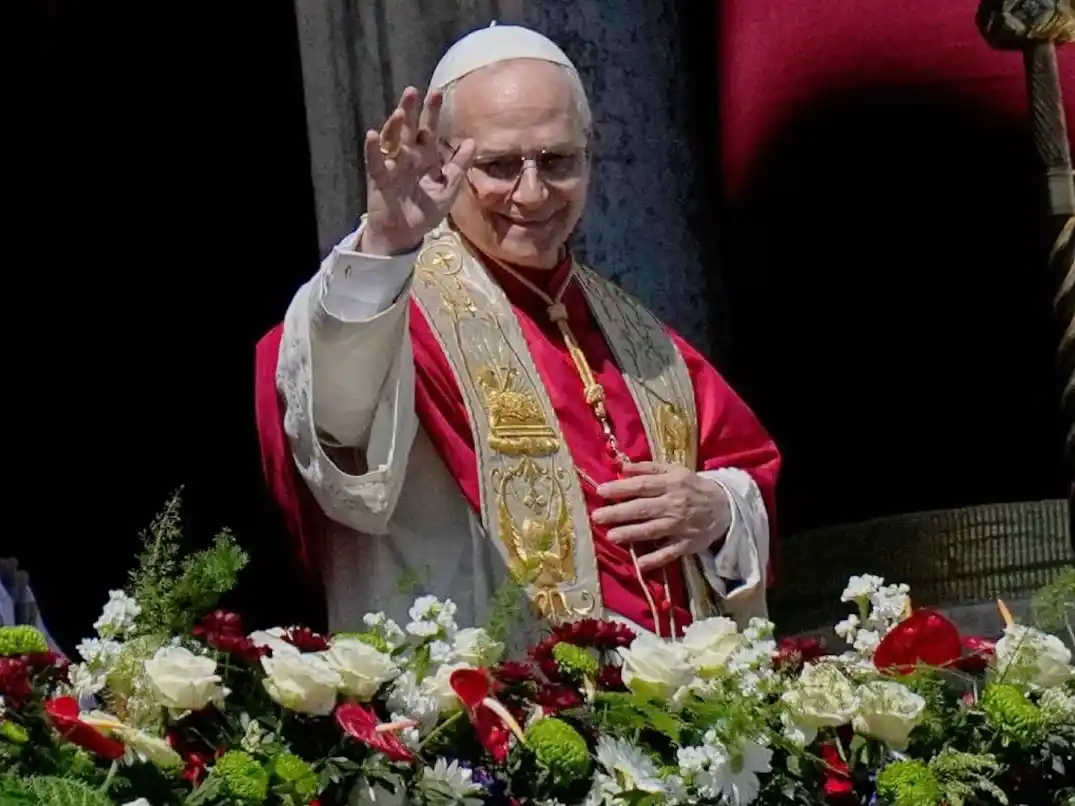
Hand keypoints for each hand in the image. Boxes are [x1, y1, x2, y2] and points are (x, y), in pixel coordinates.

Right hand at [361, 87, 476, 255]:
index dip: (432, 113)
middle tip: (413, 90)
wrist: (406, 235)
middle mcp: (407, 157)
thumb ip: (459, 166)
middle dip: (412, 111)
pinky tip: (372, 135)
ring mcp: (392, 166)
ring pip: (391, 141)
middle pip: (409, 129)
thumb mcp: (447, 189)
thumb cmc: (424, 211)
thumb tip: (472, 141)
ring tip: (401, 111)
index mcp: (425, 157)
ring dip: (394, 125)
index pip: (428, 130)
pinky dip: (373, 149)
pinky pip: (375, 162)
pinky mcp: (379, 179)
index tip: (436, 92)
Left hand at [592, 462, 730, 571]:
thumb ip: (648, 468)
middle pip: (643, 509)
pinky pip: (669, 553)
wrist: (725, 506)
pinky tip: (640, 564)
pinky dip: (656, 559)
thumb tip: (622, 467)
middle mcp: (674, 505)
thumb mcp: (674, 471)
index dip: (620, 489)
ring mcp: (680, 526)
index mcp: (671, 484)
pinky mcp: (686, 544)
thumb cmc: (692, 486)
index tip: (600, 492)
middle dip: (618, 513)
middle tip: (597, 516)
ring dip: (631, 534)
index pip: (641, 486)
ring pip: (652, 531)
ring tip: (611, 536)